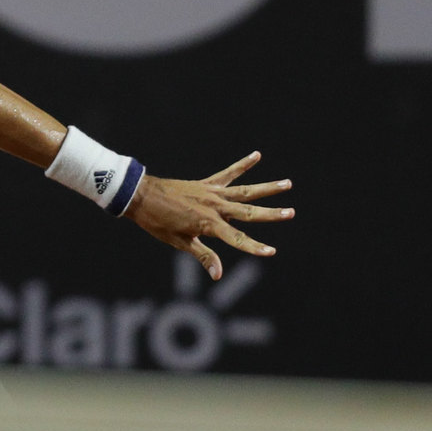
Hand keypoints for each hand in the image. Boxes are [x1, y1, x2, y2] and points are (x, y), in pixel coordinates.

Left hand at [124, 151, 292, 280]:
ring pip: (245, 190)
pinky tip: (257, 155)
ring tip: (288, 183)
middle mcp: (214, 207)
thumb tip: (218, 274)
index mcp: (208, 224)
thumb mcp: (179, 243)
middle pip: (248, 212)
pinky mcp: (206, 184)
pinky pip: (228, 173)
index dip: (254, 247)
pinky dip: (242, 164)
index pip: (237, 239)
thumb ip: (203, 256)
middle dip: (271, 213)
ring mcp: (211, 193)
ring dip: (267, 187)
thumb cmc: (157, 223)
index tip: (271, 251)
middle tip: (291, 212)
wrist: (140, 197)